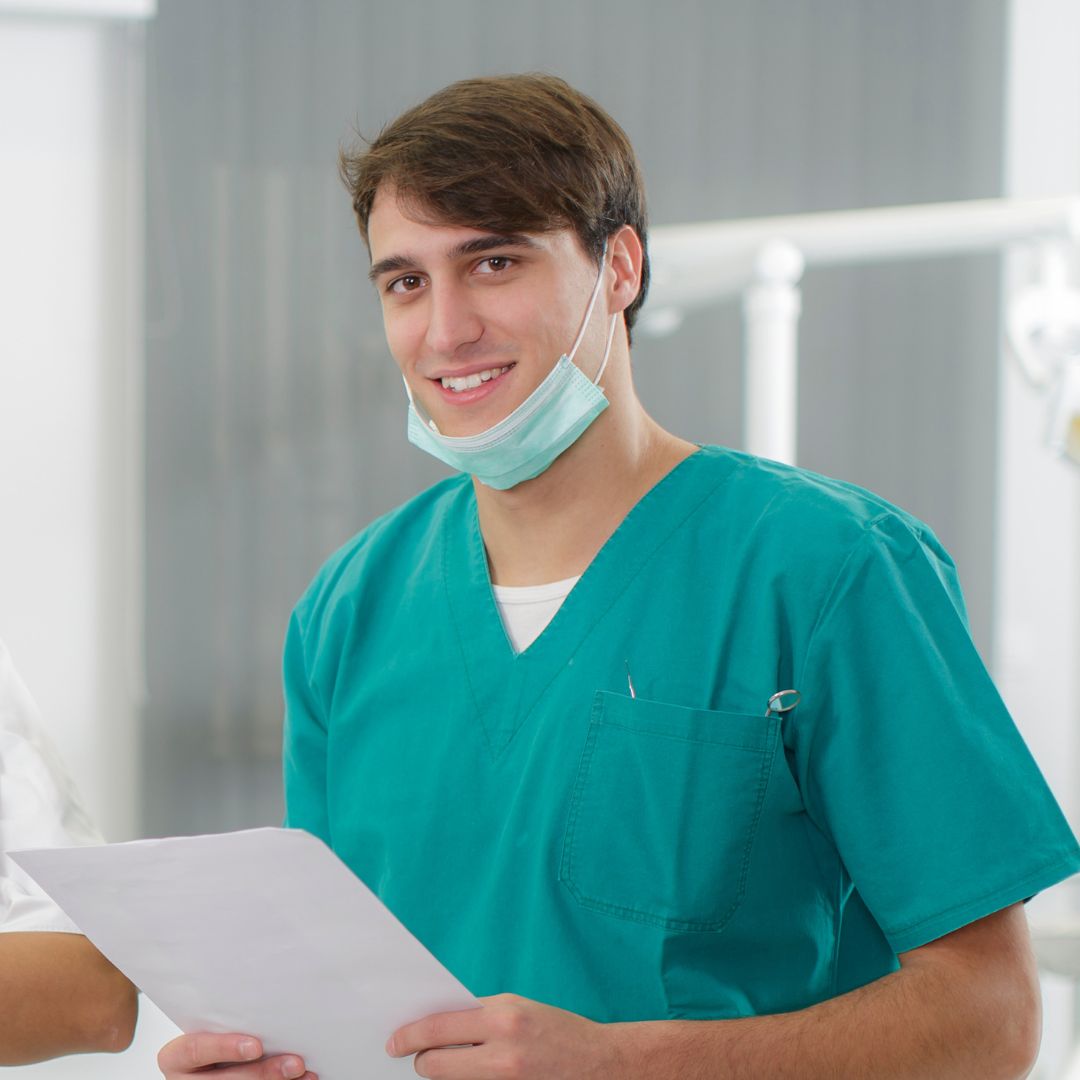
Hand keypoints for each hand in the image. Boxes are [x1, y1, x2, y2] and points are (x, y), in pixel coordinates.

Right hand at [157, 1032, 315, 1078]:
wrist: (211, 1057)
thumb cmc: (213, 1035)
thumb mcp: (210, 1026)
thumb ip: (228, 1021)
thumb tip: (272, 1003)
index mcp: (176, 1057)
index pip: (195, 1050)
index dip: (226, 1048)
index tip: (257, 1046)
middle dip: (263, 1073)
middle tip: (296, 1063)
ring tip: (303, 1073)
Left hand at [386, 993, 622, 1078]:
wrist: (599, 1063)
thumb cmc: (556, 1030)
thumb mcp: (517, 1009)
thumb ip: (479, 1015)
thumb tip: (439, 1025)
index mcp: (502, 1017)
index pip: (439, 1027)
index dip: (410, 1035)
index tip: (394, 1041)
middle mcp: (502, 1051)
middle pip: (436, 1064)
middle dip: (423, 1061)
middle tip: (420, 1059)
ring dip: (444, 1075)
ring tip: (449, 1065)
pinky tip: (473, 1075)